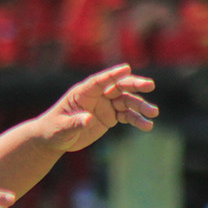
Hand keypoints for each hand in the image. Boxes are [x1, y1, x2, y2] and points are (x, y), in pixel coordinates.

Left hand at [37, 64, 157, 152]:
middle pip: (118, 86)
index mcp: (82, 92)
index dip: (112, 74)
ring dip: (141, 106)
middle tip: (150, 85)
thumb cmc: (54, 130)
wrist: (55, 139)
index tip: (126, 68)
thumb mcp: (61, 128)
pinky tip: (147, 125)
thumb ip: (74, 123)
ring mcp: (105, 105)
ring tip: (153, 113)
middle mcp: (97, 95)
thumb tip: (88, 119)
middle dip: (134, 85)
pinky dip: (137, 120)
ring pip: (127, 101)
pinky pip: (127, 116)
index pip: (99, 80)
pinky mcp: (111, 116)